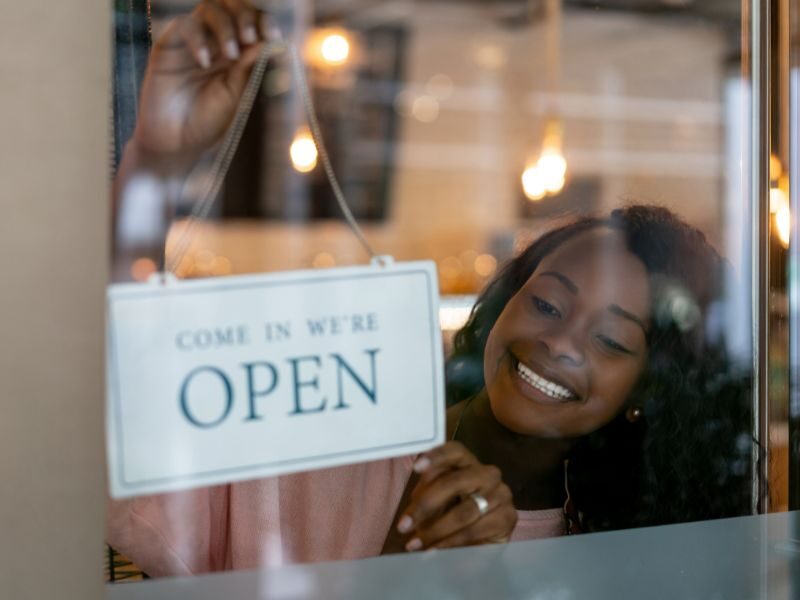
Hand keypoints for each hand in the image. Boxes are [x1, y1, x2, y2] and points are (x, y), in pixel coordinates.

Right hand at [132, 0, 278, 170]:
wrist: (176, 145)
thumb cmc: (207, 124)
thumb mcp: (235, 96)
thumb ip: (248, 69)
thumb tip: (269, 42)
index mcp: (238, 54)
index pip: (253, 23)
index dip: (264, 22)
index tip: (273, 36)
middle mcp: (216, 42)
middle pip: (231, 6)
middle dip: (245, 15)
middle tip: (250, 37)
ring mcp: (192, 42)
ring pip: (209, 9)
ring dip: (225, 27)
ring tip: (231, 54)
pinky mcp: (168, 46)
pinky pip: (184, 26)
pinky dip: (198, 39)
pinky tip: (204, 62)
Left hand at [395, 442, 516, 550]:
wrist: (481, 541)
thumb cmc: (454, 512)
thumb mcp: (437, 501)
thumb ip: (426, 494)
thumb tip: (413, 505)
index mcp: (467, 462)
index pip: (454, 451)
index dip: (436, 457)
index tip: (416, 467)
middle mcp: (487, 474)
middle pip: (455, 481)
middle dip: (426, 504)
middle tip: (403, 525)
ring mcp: (501, 494)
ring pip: (464, 511)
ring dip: (435, 530)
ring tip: (414, 544)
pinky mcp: (507, 518)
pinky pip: (474, 531)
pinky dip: (450, 543)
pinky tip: (434, 551)